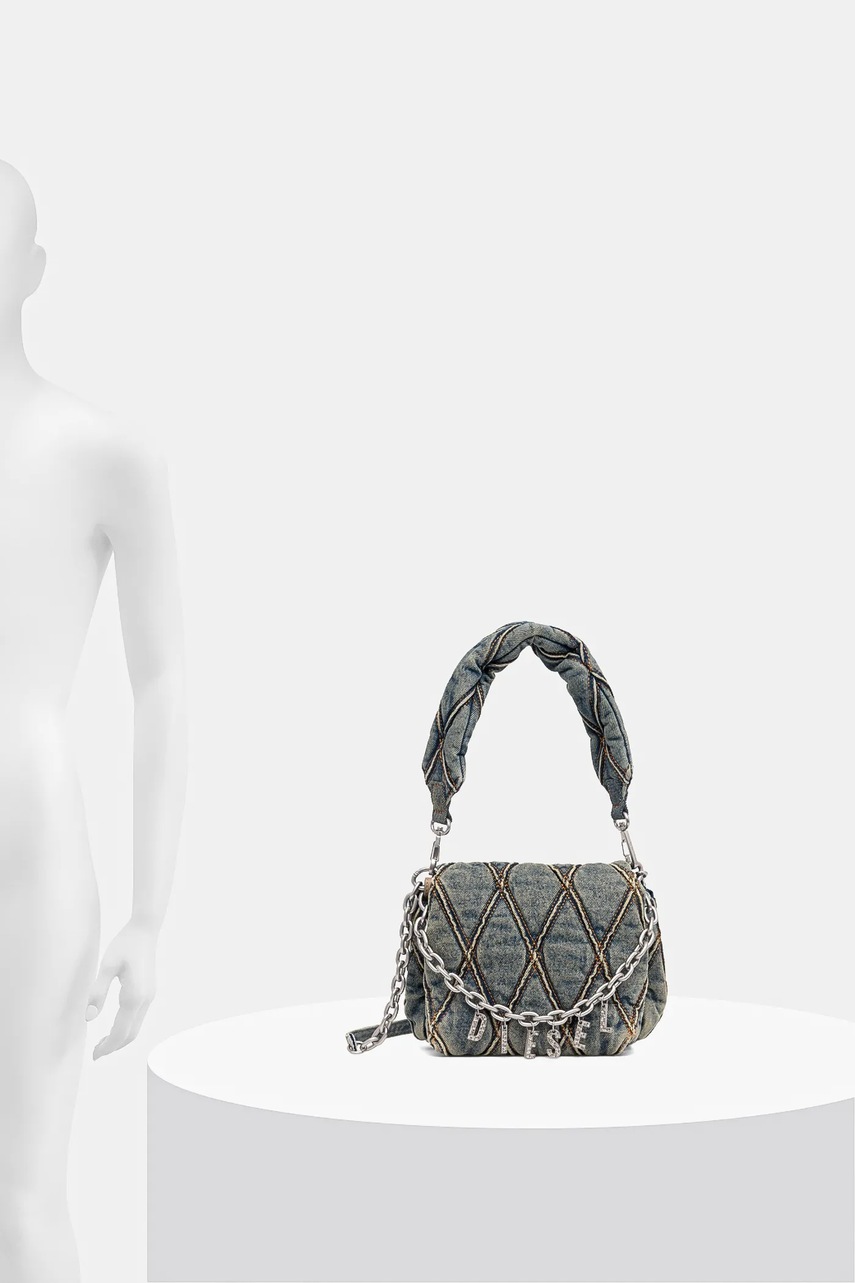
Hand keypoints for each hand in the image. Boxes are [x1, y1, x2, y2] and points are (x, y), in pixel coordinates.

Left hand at [85, 921, 157, 1058]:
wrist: (145, 930)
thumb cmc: (124, 945)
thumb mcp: (107, 966)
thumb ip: (98, 992)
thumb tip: (89, 1018)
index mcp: (134, 997)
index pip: (121, 1032)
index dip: (108, 1046)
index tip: (94, 1055)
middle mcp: (145, 1000)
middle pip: (131, 1034)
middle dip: (114, 1046)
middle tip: (96, 1053)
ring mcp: (149, 996)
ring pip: (136, 1027)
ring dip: (120, 1038)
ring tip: (102, 1042)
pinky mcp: (149, 992)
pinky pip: (138, 1018)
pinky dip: (126, 1028)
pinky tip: (115, 1025)